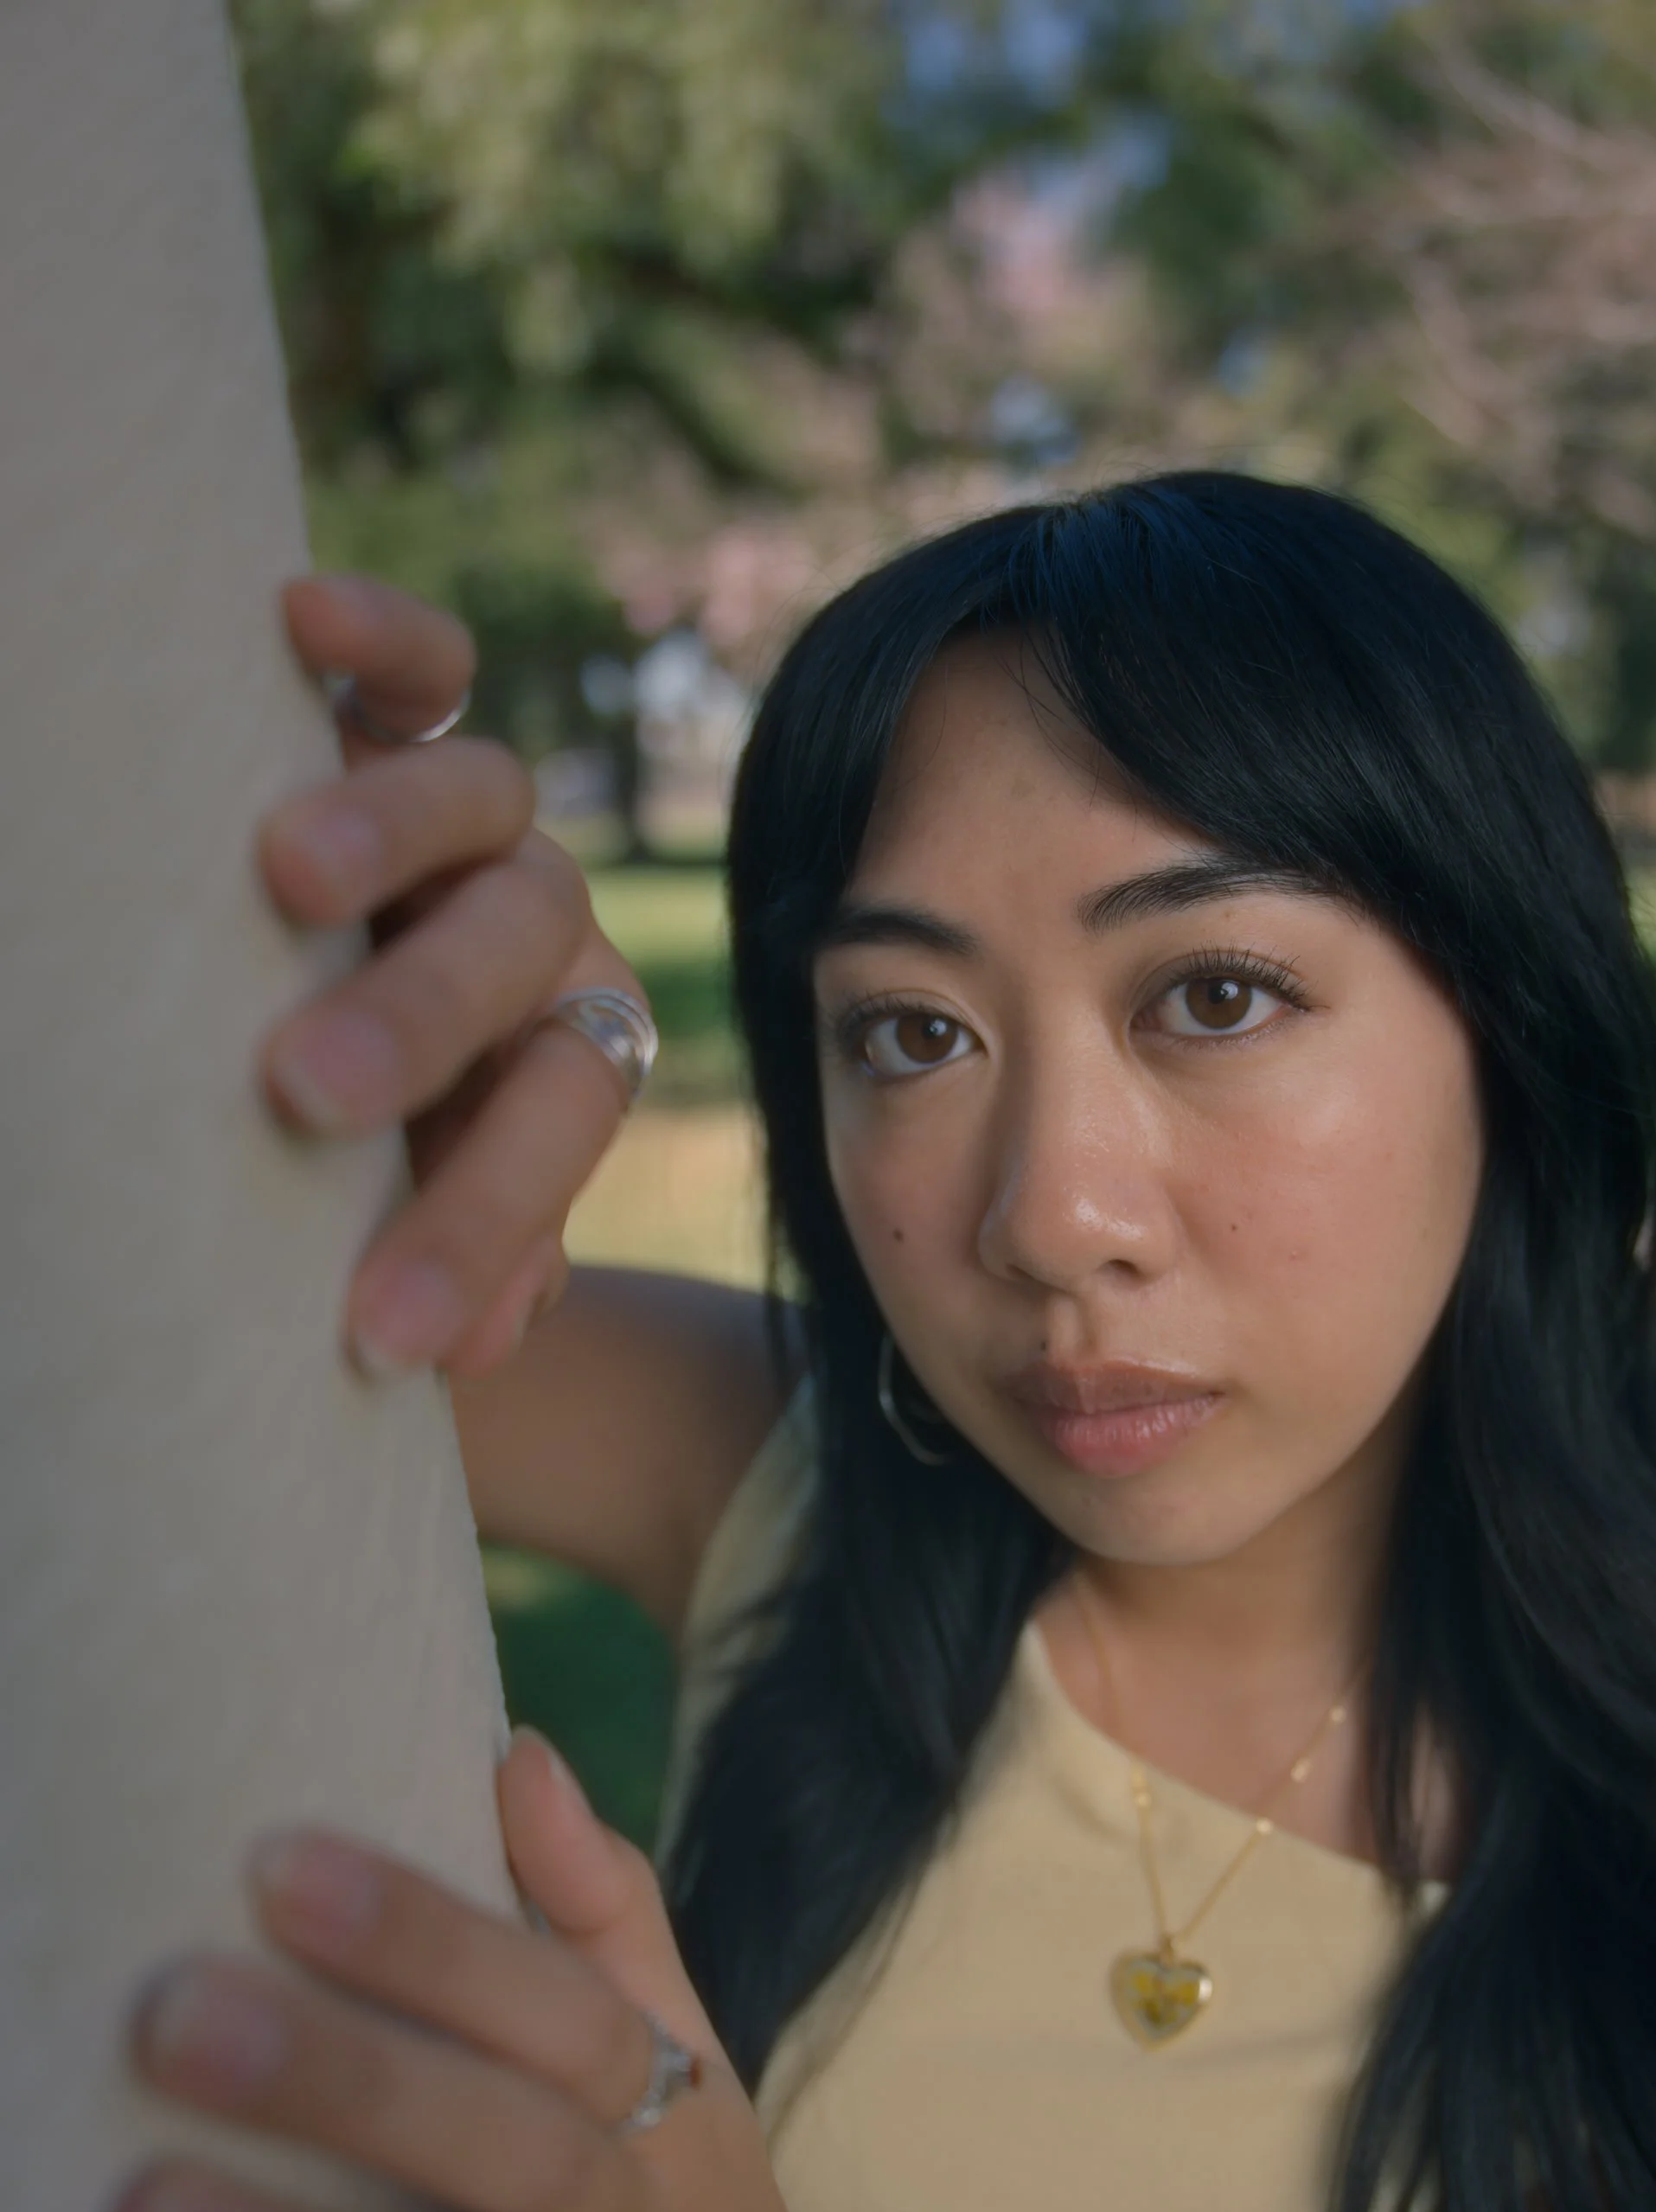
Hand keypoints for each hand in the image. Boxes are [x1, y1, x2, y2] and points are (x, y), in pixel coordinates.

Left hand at [104, 1734, 874, 2211]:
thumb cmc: (688, 2208)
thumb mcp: (678, 2054)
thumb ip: (598, 1906)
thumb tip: (515, 1749)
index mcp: (656, 2106)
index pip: (554, 2007)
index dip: (428, 1936)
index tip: (277, 1862)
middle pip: (508, 2148)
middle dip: (349, 2082)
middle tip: (173, 2018)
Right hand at [262, 575, 646, 1379]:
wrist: (335, 1024)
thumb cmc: (352, 1145)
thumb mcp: (394, 1201)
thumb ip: (452, 1240)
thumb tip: (493, 1338)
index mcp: (560, 1046)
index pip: (555, 1117)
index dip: (483, 1224)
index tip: (392, 1334)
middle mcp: (538, 927)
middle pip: (524, 954)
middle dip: (421, 1029)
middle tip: (308, 1091)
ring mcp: (476, 819)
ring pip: (478, 799)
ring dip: (389, 833)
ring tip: (285, 873)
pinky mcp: (403, 720)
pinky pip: (423, 664)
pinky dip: (383, 635)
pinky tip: (294, 619)